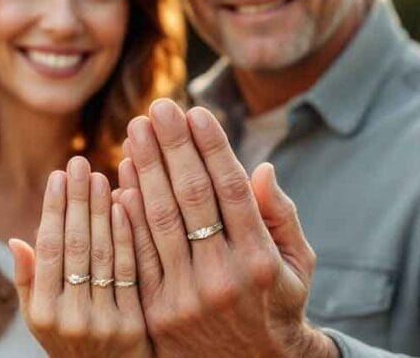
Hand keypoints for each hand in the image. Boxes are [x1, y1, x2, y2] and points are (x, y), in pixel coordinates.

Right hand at [9, 156, 151, 357]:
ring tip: (100, 175)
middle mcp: (69, 316)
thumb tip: (16, 239)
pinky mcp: (132, 324)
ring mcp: (102, 320)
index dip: (53, 209)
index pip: (48, 249)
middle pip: (75, 246)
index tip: (58, 175)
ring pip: (102, 254)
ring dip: (101, 210)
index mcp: (42, 310)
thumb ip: (28, 280)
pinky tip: (126, 204)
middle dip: (77, 200)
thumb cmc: (69, 341)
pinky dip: (127, 235)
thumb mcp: (38, 318)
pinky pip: (129, 270)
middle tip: (79, 162)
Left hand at [115, 99, 336, 357]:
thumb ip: (281, 215)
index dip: (212, 147)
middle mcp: (223, 275)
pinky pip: (137, 254)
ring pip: (160, 221)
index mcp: (260, 258)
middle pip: (191, 198)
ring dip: (145, 171)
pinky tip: (122, 181)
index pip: (231, 189)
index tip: (196, 111)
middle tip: (158, 109)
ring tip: (136, 132)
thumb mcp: (297, 263)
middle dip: (172, 147)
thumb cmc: (277, 302)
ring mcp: (187, 296)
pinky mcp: (158, 311)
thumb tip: (262, 169)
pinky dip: (128, 216)